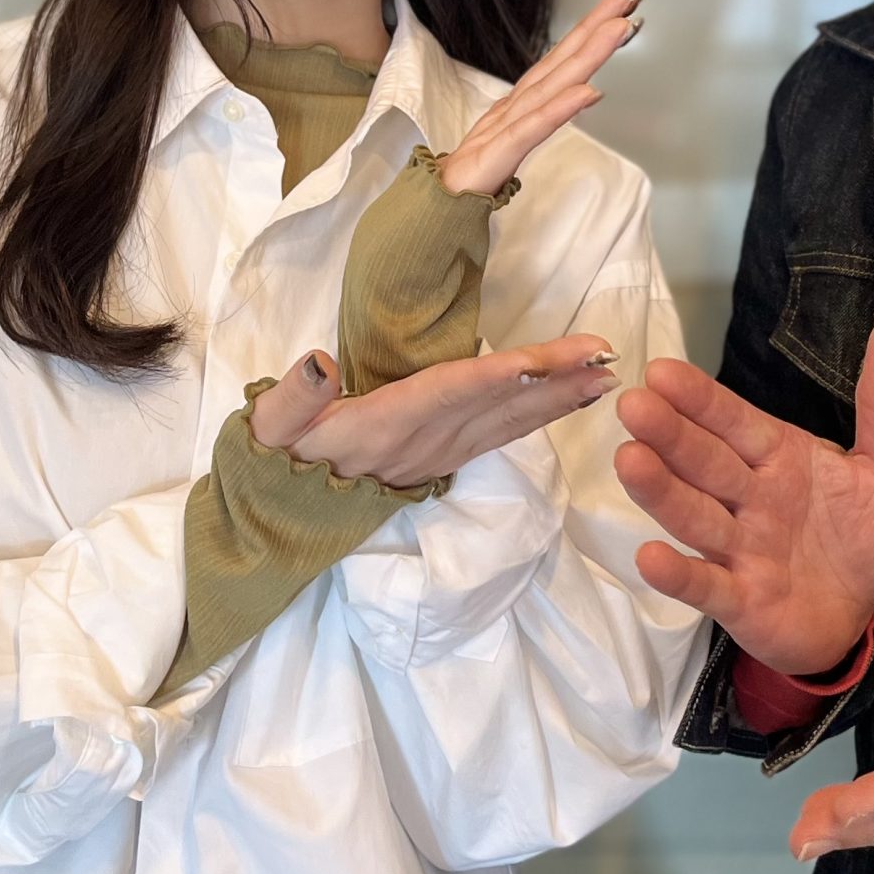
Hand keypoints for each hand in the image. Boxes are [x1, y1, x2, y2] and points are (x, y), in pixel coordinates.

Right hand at [272, 333, 618, 488]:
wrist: (280, 517)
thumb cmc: (276, 460)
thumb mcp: (268, 427)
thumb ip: (294, 396)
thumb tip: (319, 362)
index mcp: (384, 426)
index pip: (448, 394)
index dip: (495, 377)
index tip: (540, 361)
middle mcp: (423, 442)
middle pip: (494, 407)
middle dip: (550, 381)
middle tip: (604, 357)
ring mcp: (438, 454)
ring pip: (507, 423)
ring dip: (557, 399)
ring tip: (604, 375)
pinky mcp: (444, 459)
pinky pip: (501, 434)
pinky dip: (539, 414)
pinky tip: (570, 398)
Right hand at [438, 0, 642, 197]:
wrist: (438, 202)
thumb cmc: (478, 169)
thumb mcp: (517, 138)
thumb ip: (546, 115)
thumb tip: (586, 91)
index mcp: (523, 102)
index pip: (560, 61)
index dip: (590, 33)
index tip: (621, 7)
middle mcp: (517, 105)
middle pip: (560, 62)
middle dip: (595, 28)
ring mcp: (508, 125)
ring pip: (552, 85)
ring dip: (586, 56)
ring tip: (616, 30)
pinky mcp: (501, 151)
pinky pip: (535, 127)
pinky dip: (561, 108)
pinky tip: (586, 91)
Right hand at [613, 317, 873, 674]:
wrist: (861, 615)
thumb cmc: (861, 534)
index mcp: (777, 457)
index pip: (733, 421)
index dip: (700, 398)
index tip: (661, 370)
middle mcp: (748, 498)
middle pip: (704, 462)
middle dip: (669, 434)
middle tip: (633, 404)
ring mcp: (738, 550)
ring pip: (695, 515)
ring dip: (661, 491)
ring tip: (629, 460)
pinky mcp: (739, 601)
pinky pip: (705, 586)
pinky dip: (679, 574)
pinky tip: (650, 556)